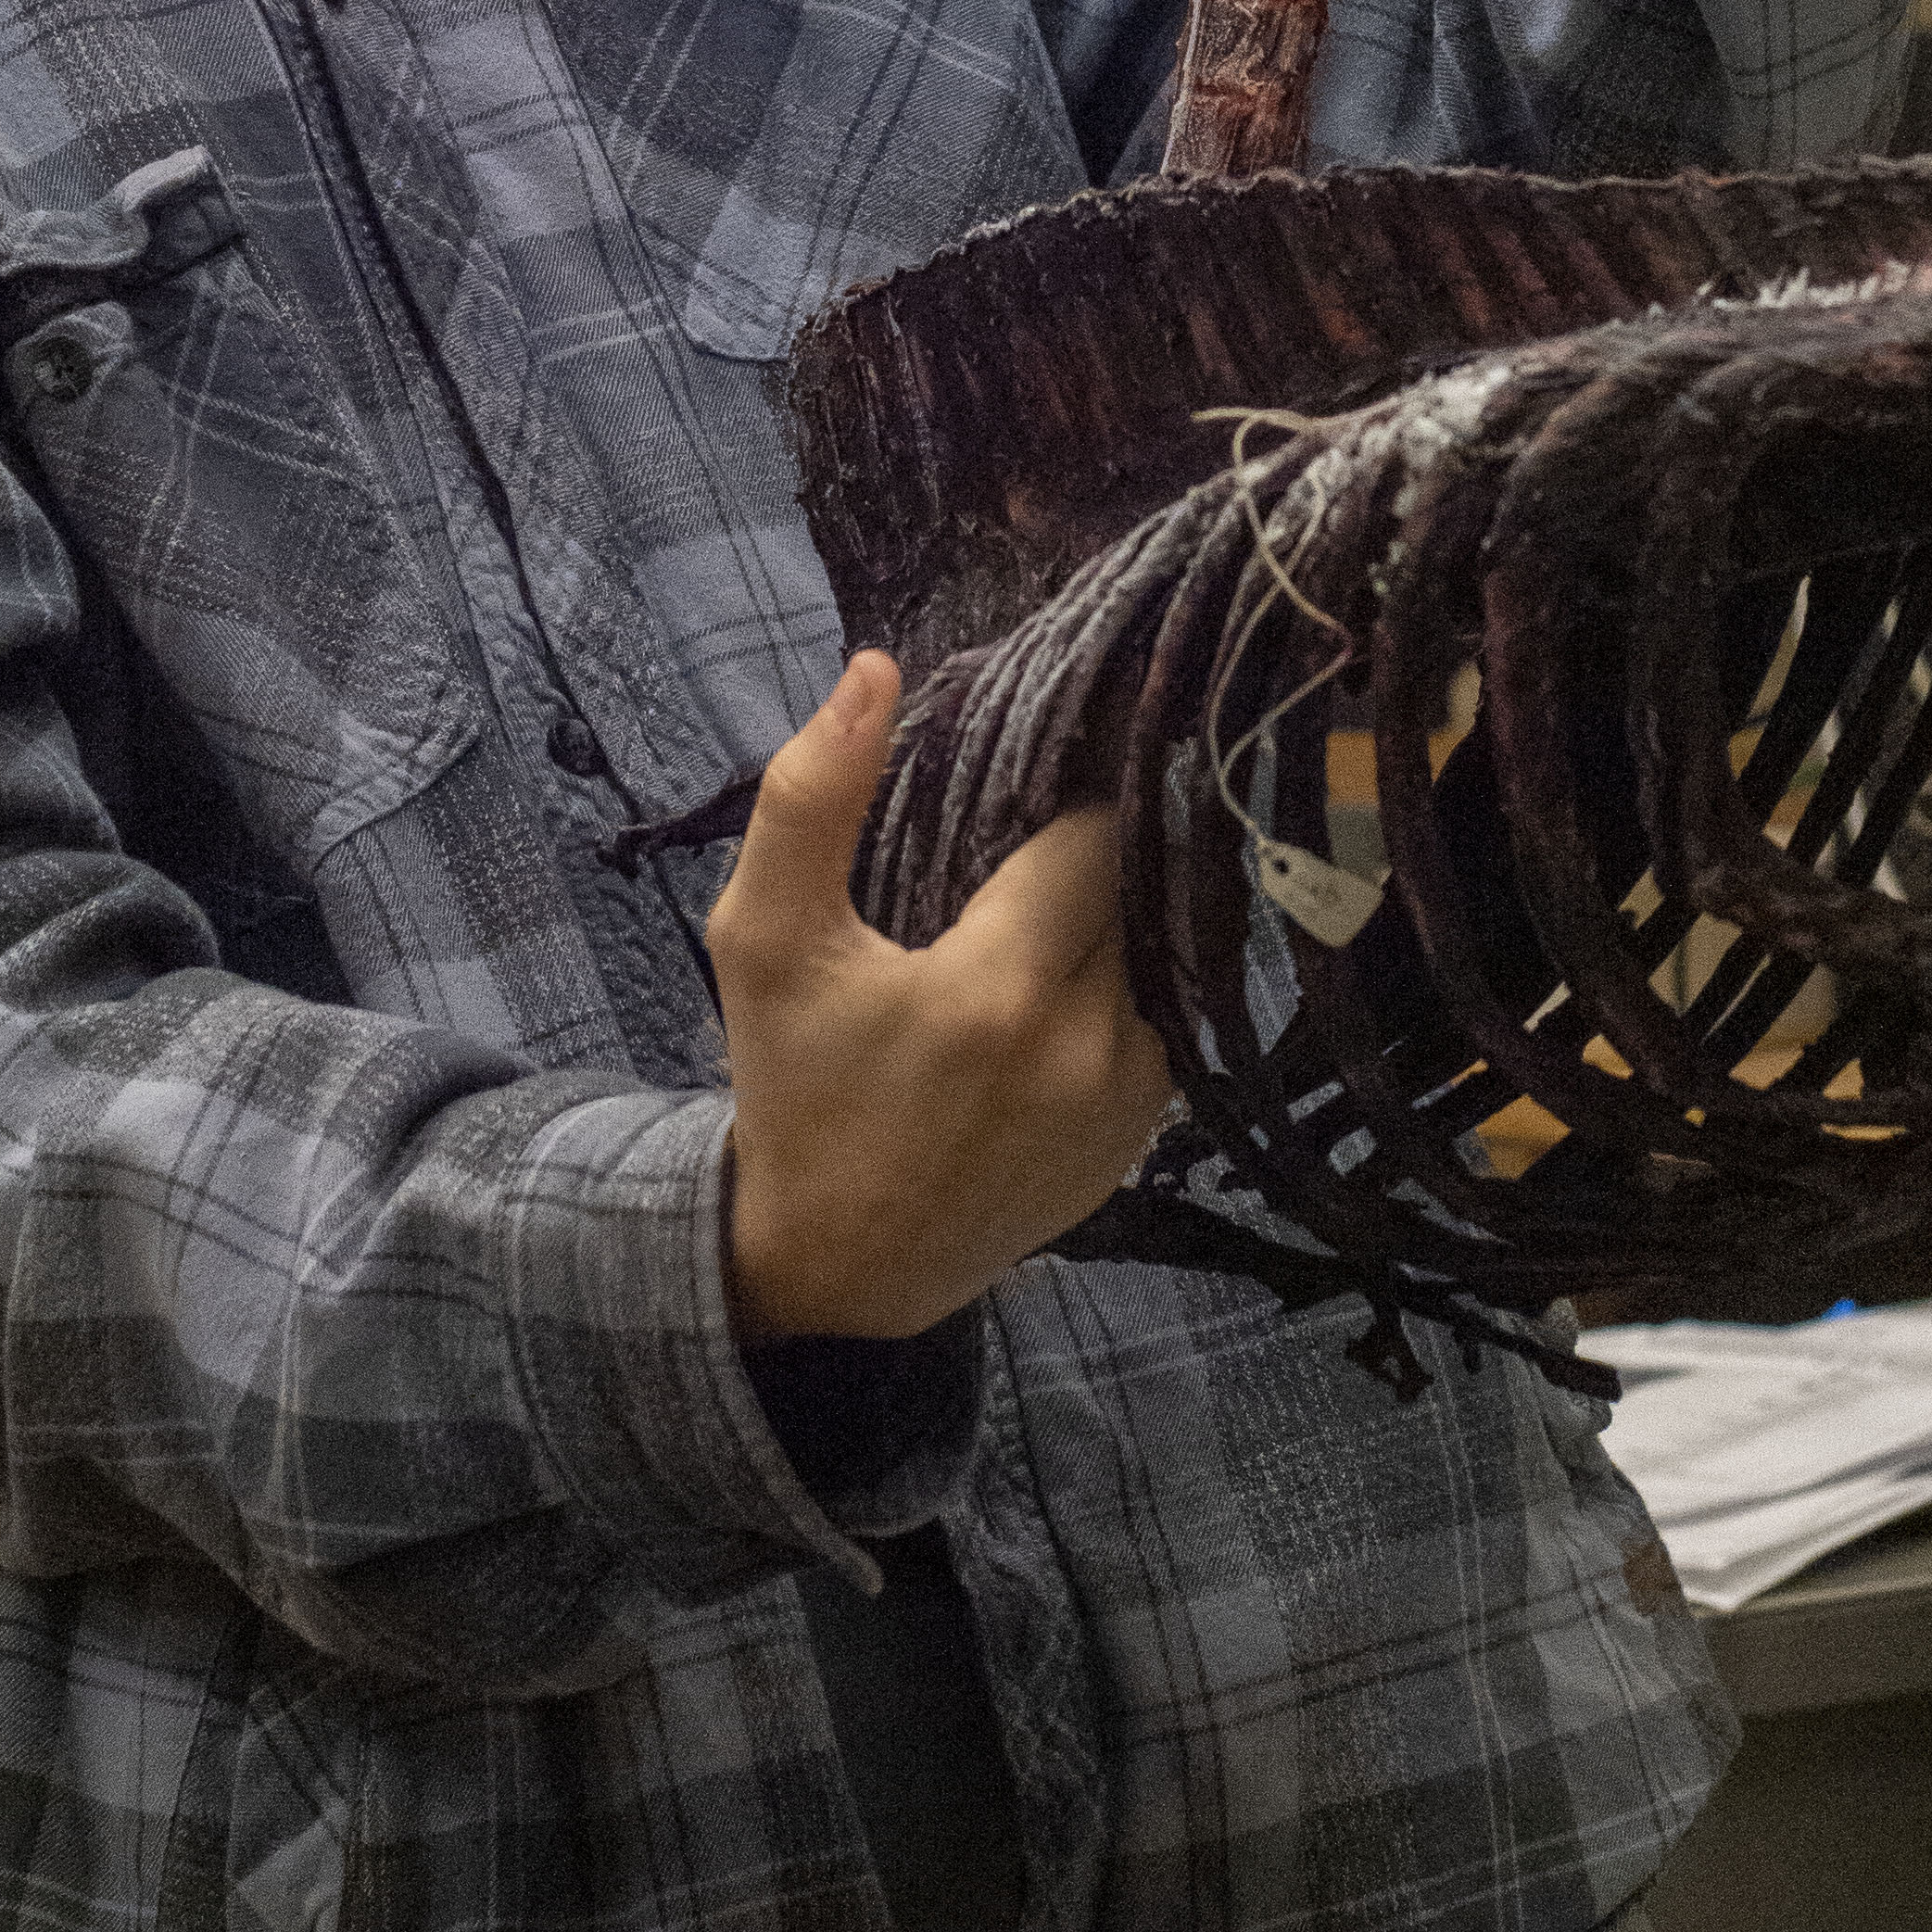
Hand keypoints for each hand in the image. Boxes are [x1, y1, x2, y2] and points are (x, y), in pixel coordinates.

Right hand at [707, 652, 1171, 1341]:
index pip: (1094, 832)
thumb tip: (875, 667)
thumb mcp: (766, 938)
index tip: (1042, 763)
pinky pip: (1165, 1019)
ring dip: (1122, 913)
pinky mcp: (1141, 1143)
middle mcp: (1086, 1048)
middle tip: (1050, 818)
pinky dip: (1130, 982)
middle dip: (1101, 844)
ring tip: (1065, 886)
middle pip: (1139, 886)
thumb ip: (812, 798)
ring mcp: (1127, 1105)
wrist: (835, 1264)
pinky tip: (1078, 964)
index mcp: (997, 990)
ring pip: (1164, 950)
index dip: (1071, 789)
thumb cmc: (792, 1086)